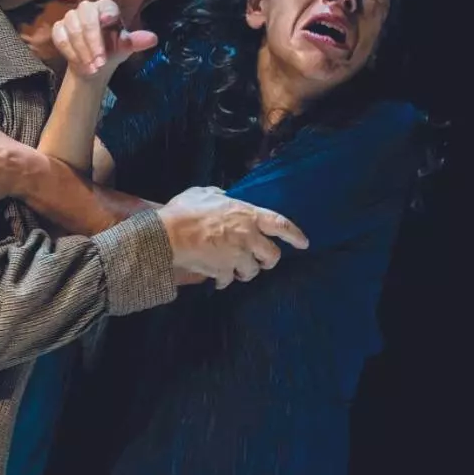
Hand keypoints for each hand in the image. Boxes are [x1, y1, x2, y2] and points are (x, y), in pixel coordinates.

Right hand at [51, 0, 158, 78]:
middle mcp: (87, 8)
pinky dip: (70, 53)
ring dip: (83, 52)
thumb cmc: (112, 50)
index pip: (106, 6)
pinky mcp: (58, 28)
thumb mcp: (125, 48)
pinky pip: (60, 38)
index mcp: (106, 7)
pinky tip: (80, 64)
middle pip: (87, 20)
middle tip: (100, 63)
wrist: (93, 64)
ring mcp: (71, 17)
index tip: (108, 21)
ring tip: (93, 68)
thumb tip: (153, 39)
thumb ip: (135, 41)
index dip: (107, 13)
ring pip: (73, 30)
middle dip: (93, 43)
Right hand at [155, 187, 308, 289]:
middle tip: (261, 261)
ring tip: (233, 268)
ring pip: (252, 271)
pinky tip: (217, 278)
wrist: (169, 235)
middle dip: (268, 260)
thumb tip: (222, 196)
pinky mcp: (224, 271)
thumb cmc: (185, 212)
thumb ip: (218, 195)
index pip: (280, 224)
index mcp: (247, 215)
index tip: (304, 244)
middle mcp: (248, 236)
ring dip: (244, 271)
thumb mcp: (203, 193)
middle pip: (272, 255)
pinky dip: (224, 280)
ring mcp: (237, 256)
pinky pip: (229, 280)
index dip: (295, 234)